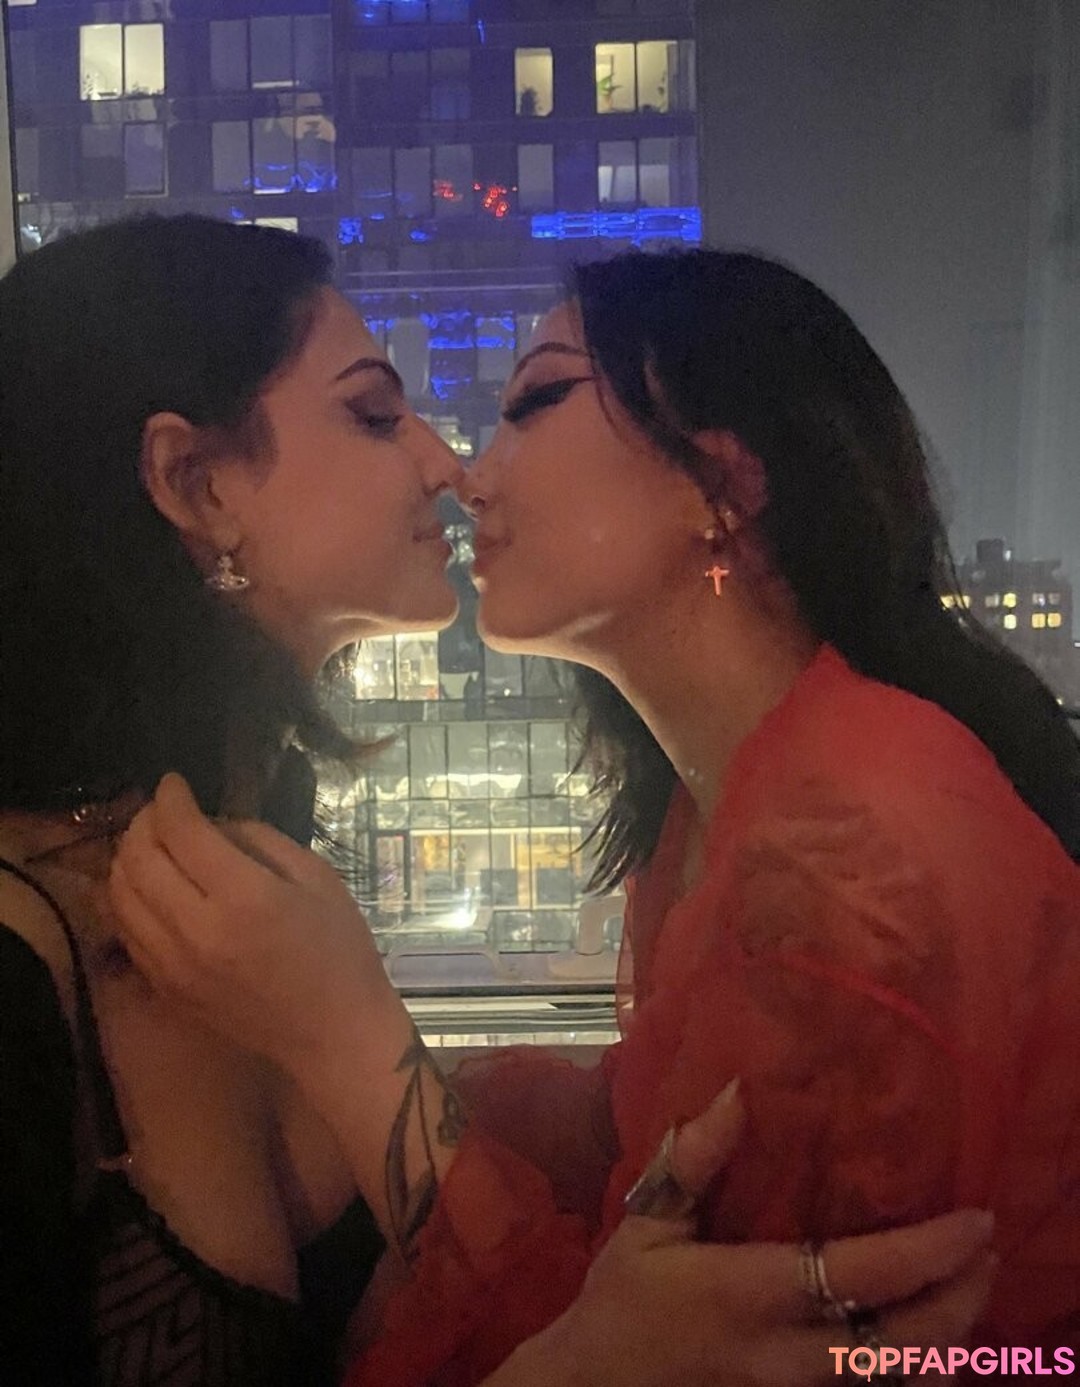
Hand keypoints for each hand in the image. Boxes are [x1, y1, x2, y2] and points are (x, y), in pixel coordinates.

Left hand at [109, 772, 398, 1083]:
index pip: (181, 831)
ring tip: (151, 844)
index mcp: (243, 898)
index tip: (175, 782)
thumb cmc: (339, 950)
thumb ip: (259, 840)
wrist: (332, 1033)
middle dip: (144, 821)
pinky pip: (125, 931)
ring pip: (119, 894)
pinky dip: (127, 898)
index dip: (170, 797)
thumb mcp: (316, 877)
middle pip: (138, 858)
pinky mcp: (164, 988)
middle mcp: (196, 930)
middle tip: (162, 810)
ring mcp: (173, 965)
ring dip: (128, 858)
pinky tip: (150, 887)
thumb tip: (211, 823)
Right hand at [493, 1087, 993, 1386]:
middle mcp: (789, 1353)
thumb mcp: (647, 1221)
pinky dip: (914, 1368)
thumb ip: (694, 1159)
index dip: (930, 1252)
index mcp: (752, 1293)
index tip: (976, 1220)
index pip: (862, 1276)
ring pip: (899, 1380)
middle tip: (987, 1250)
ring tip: (972, 1286)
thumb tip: (738, 1091)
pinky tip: (927, 1335)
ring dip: (950, 1338)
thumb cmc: (621, 1300)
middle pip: (904, 1344)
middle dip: (961, 1299)